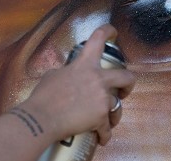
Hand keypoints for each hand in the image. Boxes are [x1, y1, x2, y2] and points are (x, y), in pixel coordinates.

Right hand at [17, 25, 135, 144]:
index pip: (98, 39)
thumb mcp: (52, 76)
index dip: (108, 32)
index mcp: (84, 65)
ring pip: (118, 106)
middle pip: (126, 76)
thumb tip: (67, 76)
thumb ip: (65, 73)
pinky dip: (104, 135)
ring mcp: (101, 98)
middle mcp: (97, 79)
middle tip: (124, 90)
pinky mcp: (101, 118)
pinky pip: (107, 128)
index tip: (113, 31)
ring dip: (114, 114)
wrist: (41, 118)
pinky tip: (101, 138)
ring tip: (108, 120)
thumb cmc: (43, 97)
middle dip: (128, 83)